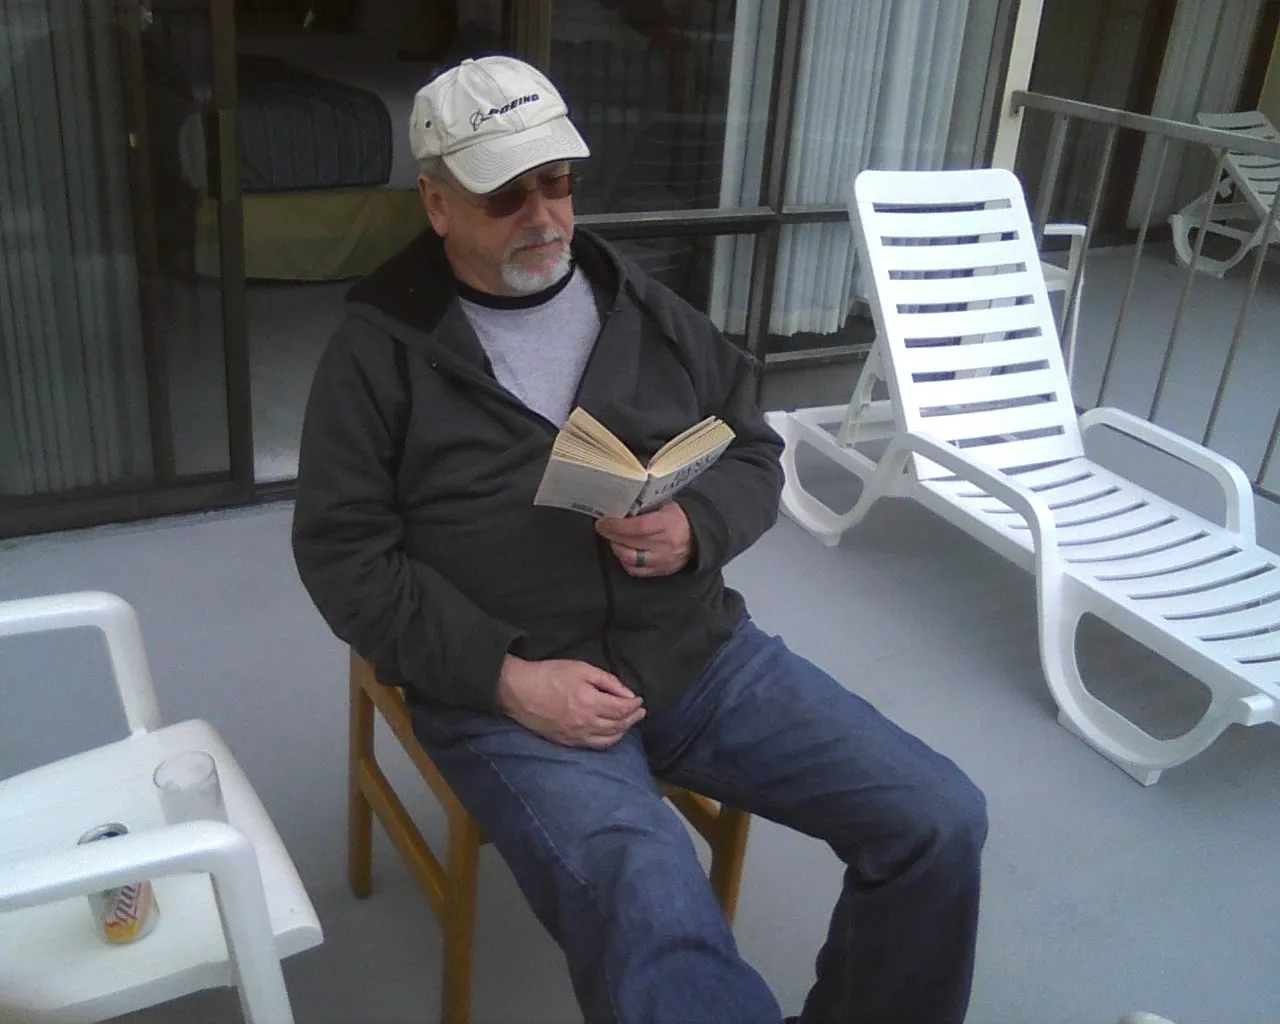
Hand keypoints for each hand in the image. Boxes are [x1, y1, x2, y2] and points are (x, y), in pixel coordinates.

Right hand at [497, 655, 645, 748]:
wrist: (519, 691)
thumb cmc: (549, 675)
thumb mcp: (581, 669)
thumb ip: (608, 681)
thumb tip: (629, 694)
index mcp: (590, 703)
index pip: (622, 709)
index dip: (635, 705)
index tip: (640, 699)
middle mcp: (585, 723)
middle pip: (618, 726)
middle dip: (633, 718)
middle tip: (640, 711)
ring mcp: (575, 736)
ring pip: (609, 739)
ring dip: (623, 731)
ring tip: (629, 722)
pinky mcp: (566, 742)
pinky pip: (594, 746)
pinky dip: (607, 741)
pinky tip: (611, 734)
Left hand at [595, 501, 692, 576]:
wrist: (697, 536)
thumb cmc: (678, 518)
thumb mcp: (666, 505)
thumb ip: (645, 507)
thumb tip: (619, 506)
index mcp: (667, 523)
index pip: (638, 527)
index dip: (617, 525)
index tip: (604, 521)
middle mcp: (665, 544)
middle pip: (631, 542)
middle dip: (611, 534)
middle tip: (602, 527)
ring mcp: (663, 560)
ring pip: (631, 558)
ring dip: (617, 548)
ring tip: (613, 539)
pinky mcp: (661, 571)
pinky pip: (636, 571)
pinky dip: (625, 562)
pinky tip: (623, 552)